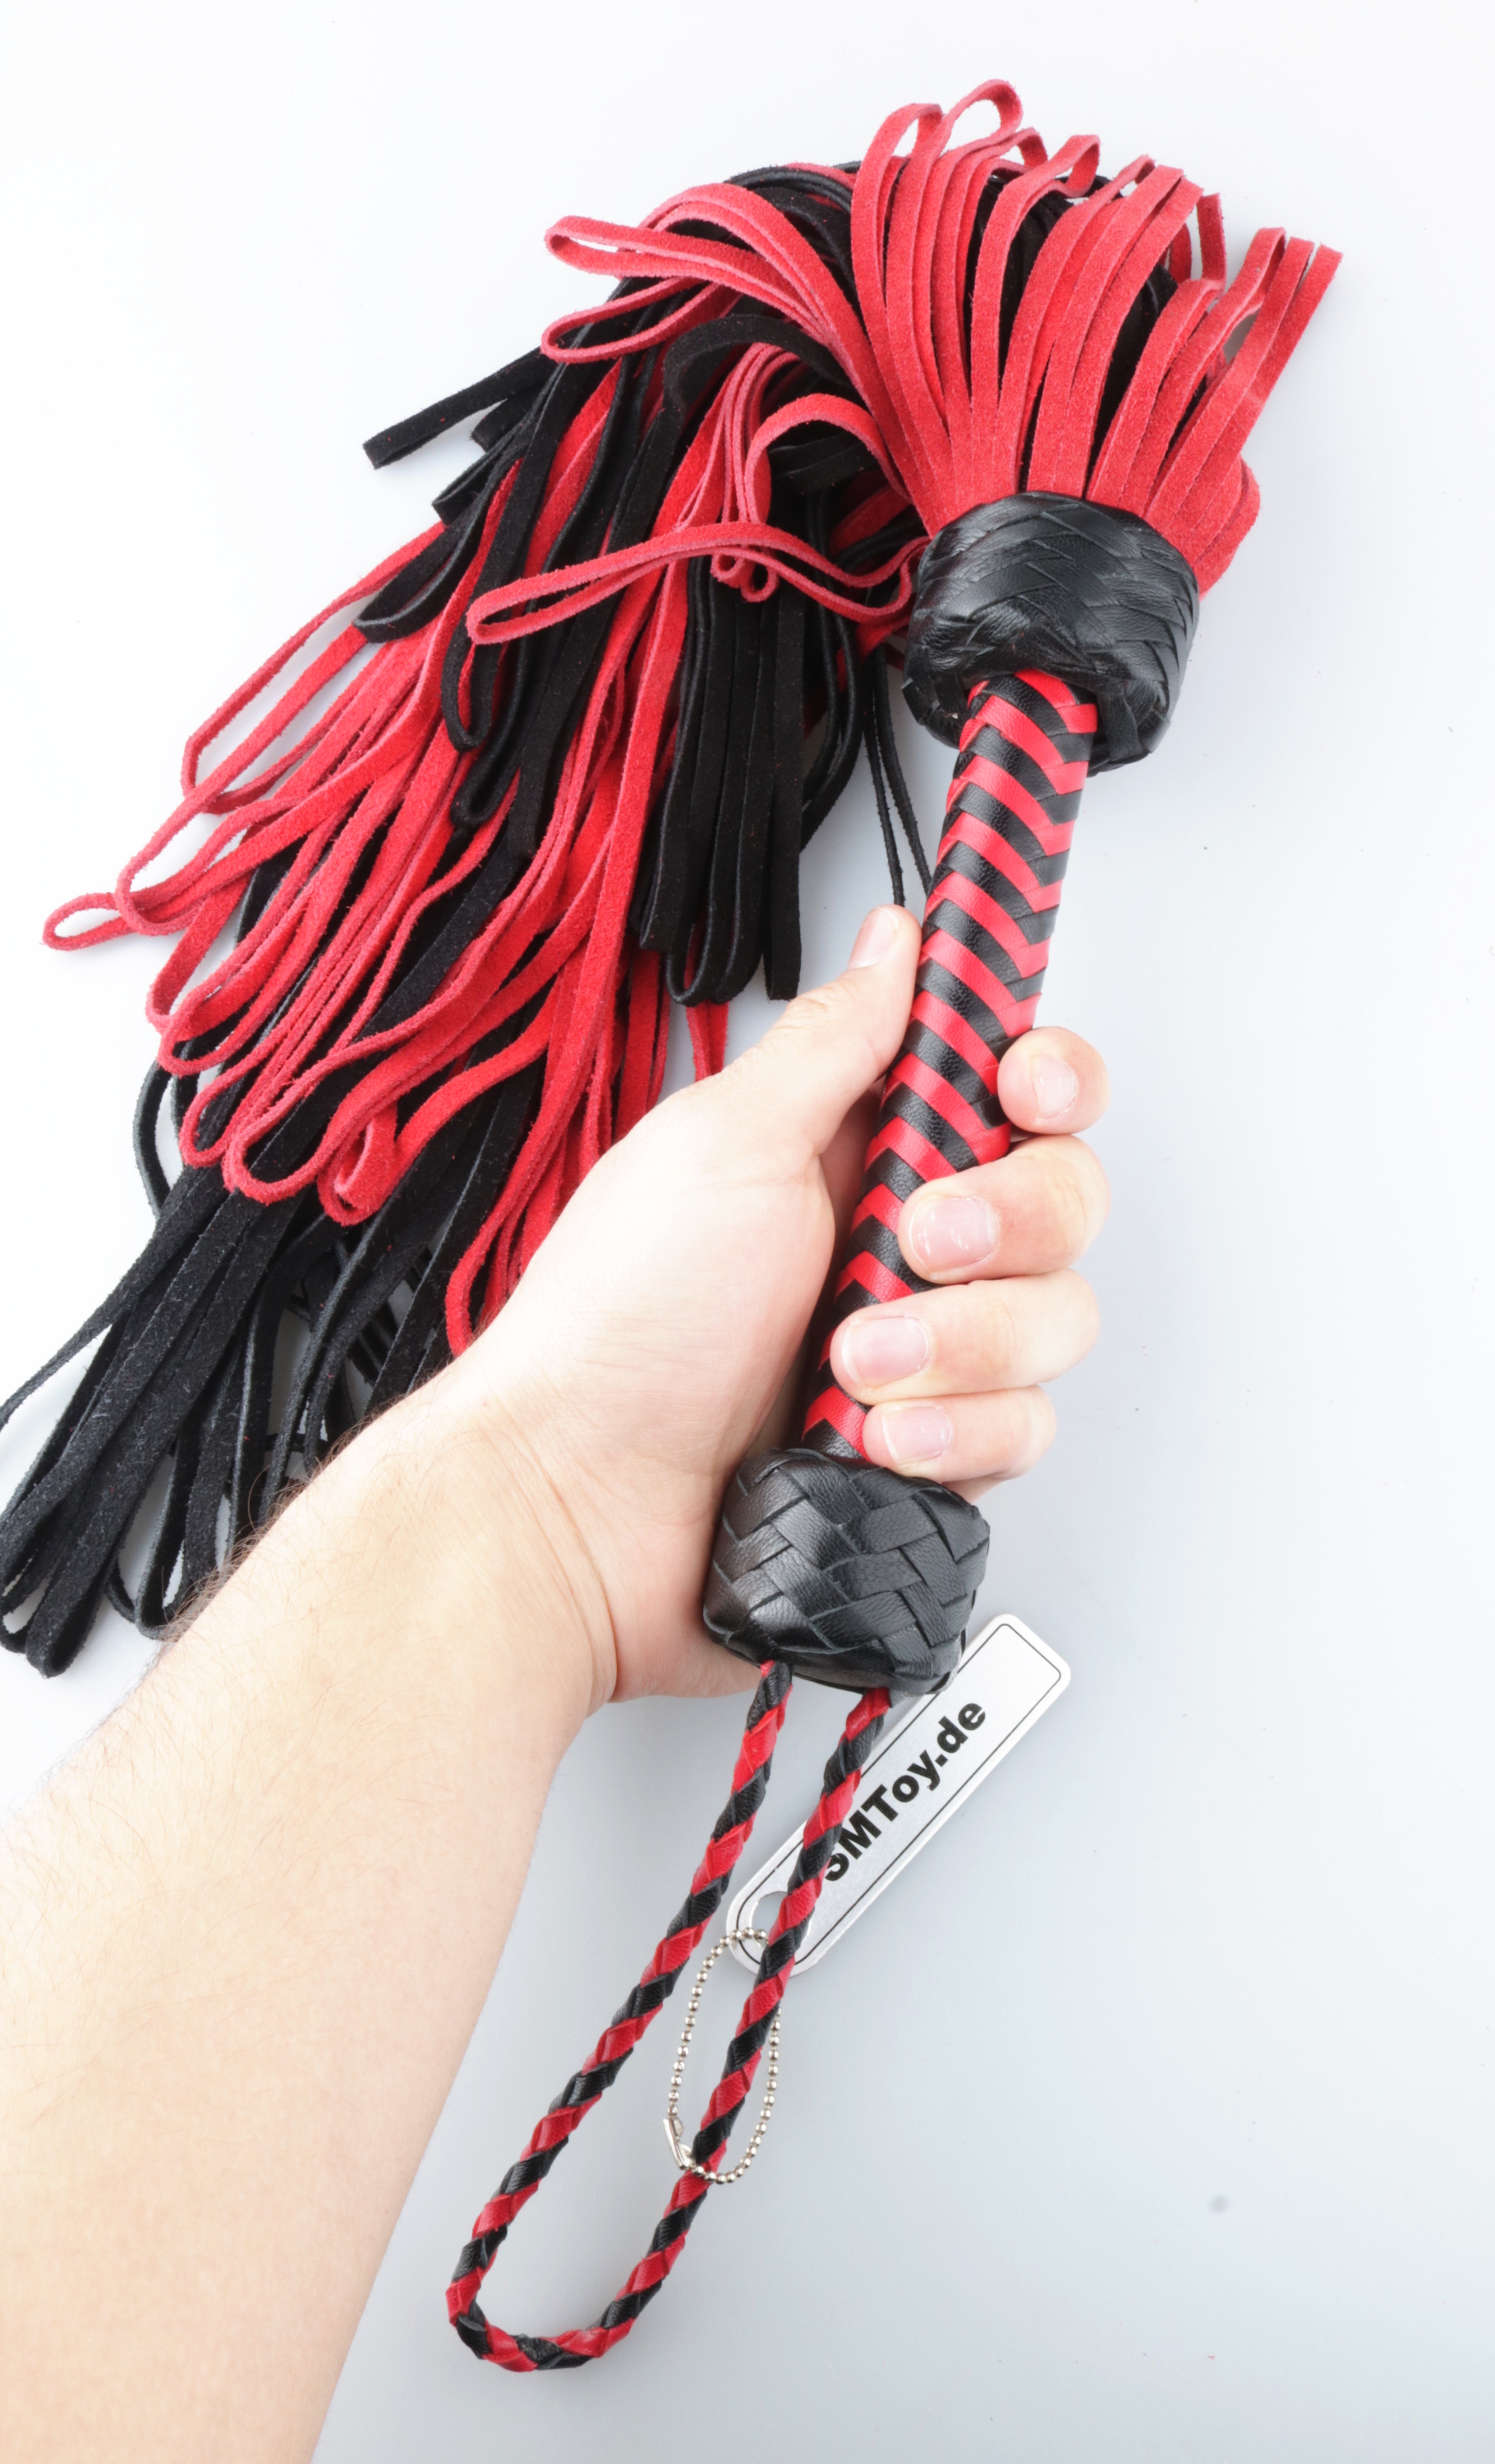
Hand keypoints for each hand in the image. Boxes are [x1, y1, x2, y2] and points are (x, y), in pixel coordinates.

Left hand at [431, 903, 1109, 1712]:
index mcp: (849, 1149)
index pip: (1009, 1084)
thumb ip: (835, 1042)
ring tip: (846, 1368)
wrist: (579, 1507)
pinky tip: (865, 1440)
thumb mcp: (722, 1143)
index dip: (1044, 1079)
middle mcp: (895, 1243)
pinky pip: (1018, 1432)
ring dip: (956, 1344)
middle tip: (910, 1240)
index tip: (1017, 1094)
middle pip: (1060, 1197)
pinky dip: (948, 1438)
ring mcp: (921, 1352)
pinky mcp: (929, 1451)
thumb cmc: (618, 1325)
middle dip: (1000, 1222)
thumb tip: (892, 941)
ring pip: (1051, 1321)